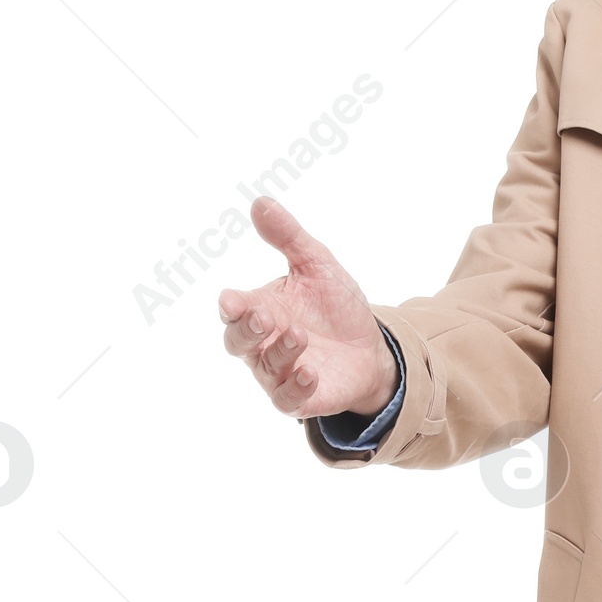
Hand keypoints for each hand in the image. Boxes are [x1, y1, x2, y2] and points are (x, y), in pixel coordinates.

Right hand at [218, 196, 397, 421]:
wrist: (371, 348)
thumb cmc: (336, 306)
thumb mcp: (317, 265)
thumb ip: (288, 237)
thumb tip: (260, 202)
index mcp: (261, 308)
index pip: (234, 308)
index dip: (231, 306)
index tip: (233, 300)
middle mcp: (263, 342)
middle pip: (237, 340)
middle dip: (247, 329)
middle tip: (266, 317)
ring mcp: (278, 372)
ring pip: (265, 367)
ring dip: (280, 351)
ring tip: (299, 336)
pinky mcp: (299, 397)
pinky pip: (286, 399)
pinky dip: (295, 387)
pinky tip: (309, 373)